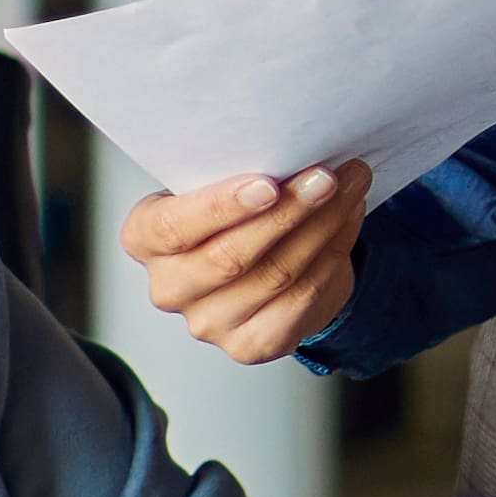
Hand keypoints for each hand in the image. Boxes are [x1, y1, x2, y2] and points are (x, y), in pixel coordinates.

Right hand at [119, 161, 368, 362]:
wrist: (264, 261)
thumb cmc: (235, 213)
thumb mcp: (220, 185)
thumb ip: (236, 173)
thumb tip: (292, 151)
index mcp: (145, 239)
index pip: (172, 227)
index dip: (220, 207)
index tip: (268, 184)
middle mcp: (169, 287)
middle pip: (231, 256)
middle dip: (288, 212)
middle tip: (326, 178)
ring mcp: (207, 323)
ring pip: (275, 275)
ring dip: (322, 227)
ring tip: (350, 188)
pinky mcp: (249, 345)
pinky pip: (301, 299)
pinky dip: (333, 254)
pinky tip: (348, 220)